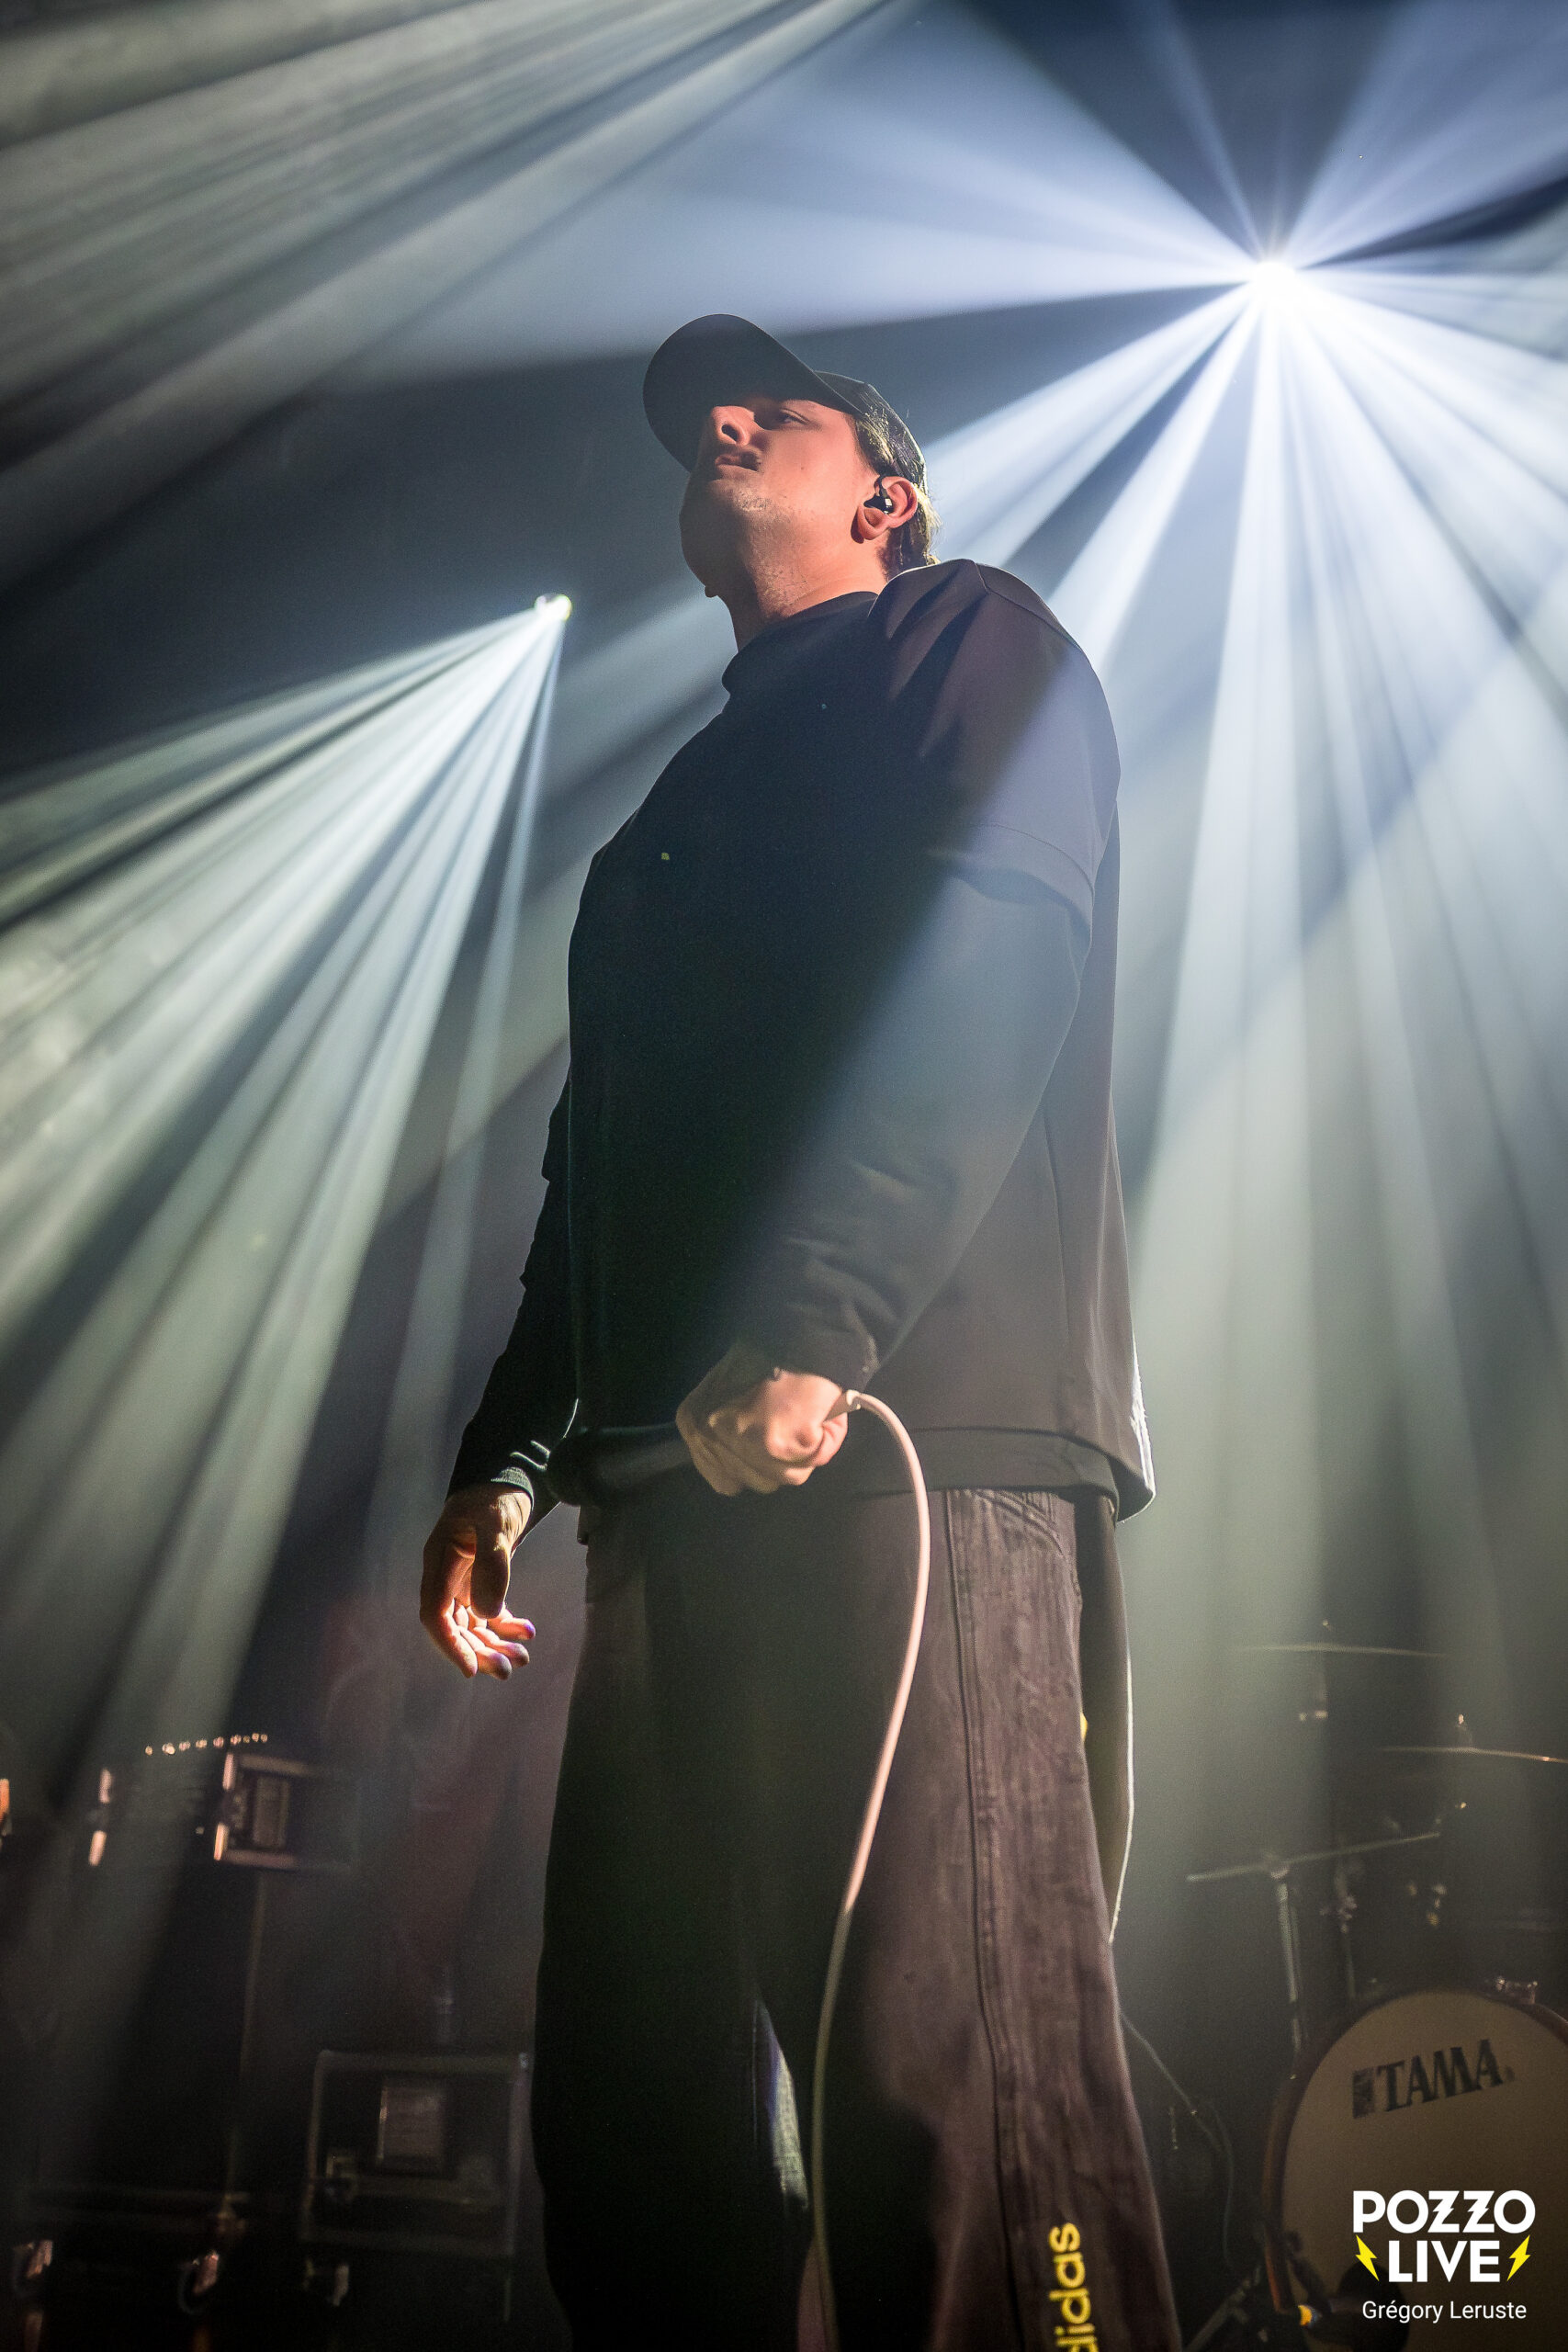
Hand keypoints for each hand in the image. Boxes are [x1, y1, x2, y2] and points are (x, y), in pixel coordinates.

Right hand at [419, 1484, 535, 1678]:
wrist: (506, 1480)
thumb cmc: (495, 1497)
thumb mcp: (496, 1523)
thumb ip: (492, 1564)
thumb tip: (486, 1612)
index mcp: (439, 1561)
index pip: (435, 1613)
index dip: (450, 1643)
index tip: (471, 1668)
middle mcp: (447, 1575)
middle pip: (455, 1626)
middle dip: (479, 1650)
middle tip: (507, 1670)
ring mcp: (463, 1580)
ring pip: (473, 1624)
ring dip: (494, 1644)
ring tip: (521, 1659)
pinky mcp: (482, 1580)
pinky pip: (489, 1612)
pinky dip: (506, 1625)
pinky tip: (526, 1631)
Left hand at [677, 1341, 849, 1495]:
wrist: (799, 1334)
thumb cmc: (769, 1358)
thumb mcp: (728, 1392)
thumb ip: (726, 1431)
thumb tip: (746, 1464)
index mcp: (693, 1422)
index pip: (724, 1480)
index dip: (755, 1465)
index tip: (772, 1442)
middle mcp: (710, 1436)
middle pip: (758, 1482)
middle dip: (782, 1460)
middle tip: (792, 1422)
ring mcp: (742, 1441)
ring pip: (787, 1477)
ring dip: (806, 1452)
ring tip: (805, 1416)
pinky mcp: (776, 1444)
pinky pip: (810, 1462)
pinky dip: (823, 1442)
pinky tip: (816, 1415)